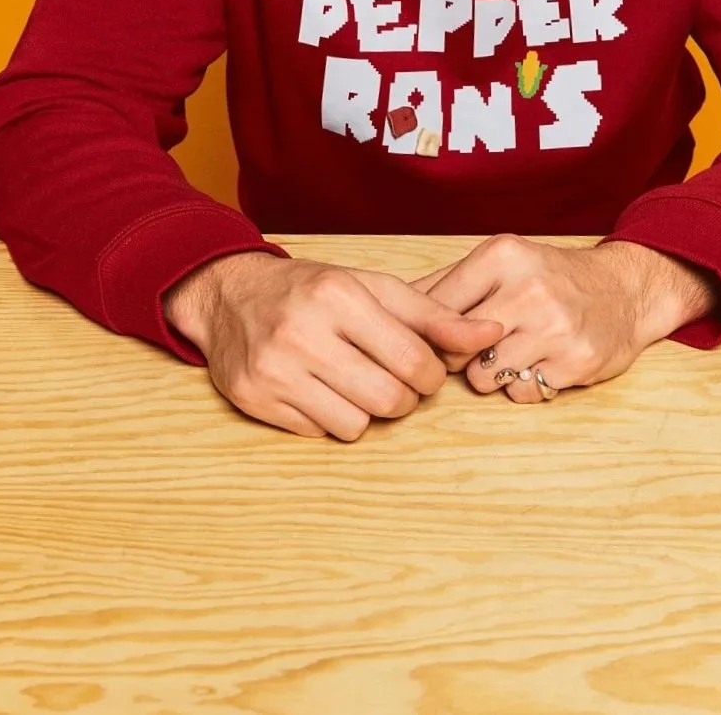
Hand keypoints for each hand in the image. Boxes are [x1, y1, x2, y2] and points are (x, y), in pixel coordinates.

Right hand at [162, 252, 506, 441]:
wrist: (229, 294)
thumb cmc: (312, 290)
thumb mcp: (372, 288)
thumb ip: (433, 315)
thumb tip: (491, 335)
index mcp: (339, 296)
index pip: (414, 361)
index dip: (429, 373)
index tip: (419, 365)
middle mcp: (303, 333)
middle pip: (389, 400)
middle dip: (403, 397)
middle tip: (390, 378)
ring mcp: (274, 370)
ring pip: (355, 426)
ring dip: (365, 411)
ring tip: (353, 382)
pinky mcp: (254, 399)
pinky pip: (318, 433)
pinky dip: (329, 418)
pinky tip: (318, 389)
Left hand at [408, 234, 720, 402]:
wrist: (626, 289)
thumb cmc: (553, 276)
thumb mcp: (503, 261)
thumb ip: (449, 283)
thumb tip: (389, 308)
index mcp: (503, 256)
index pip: (436, 308)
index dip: (428, 333)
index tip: (432, 340)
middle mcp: (529, 289)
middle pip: (454, 348)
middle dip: (455, 357)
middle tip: (473, 350)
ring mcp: (555, 328)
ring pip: (483, 377)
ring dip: (489, 375)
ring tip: (511, 354)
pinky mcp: (575, 362)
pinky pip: (520, 394)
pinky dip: (521, 386)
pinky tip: (538, 364)